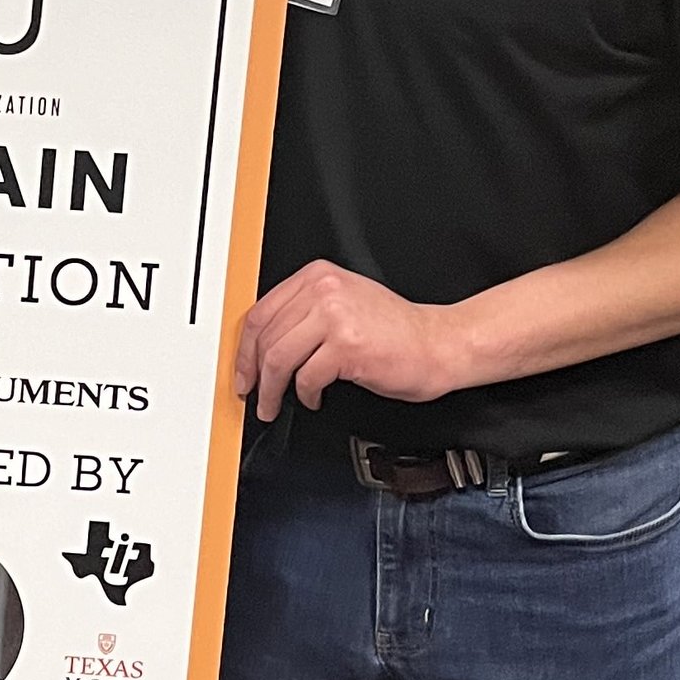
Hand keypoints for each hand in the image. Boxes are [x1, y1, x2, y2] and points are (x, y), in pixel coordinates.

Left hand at [235, 260, 472, 418]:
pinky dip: (305, 395)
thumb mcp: (344, 304)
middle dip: (253, 373)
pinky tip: (313, 397)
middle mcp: (324, 290)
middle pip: (265, 337)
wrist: (437, 344)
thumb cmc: (394, 331)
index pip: (260, 312)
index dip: (244, 348)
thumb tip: (262, 344)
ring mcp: (335, 317)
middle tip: (254, 394)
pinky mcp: (347, 346)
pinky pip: (306, 377)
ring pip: (278, 358)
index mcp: (318, 276)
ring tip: (273, 404)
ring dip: (271, 390)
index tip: (242, 369)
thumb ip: (304, 313)